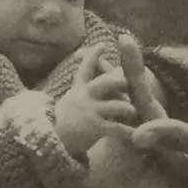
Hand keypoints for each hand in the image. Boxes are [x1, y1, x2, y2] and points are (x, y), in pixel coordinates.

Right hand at [54, 37, 138, 158]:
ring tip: (134, 112)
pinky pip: (117, 128)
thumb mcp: (71, 96)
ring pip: (117, 106)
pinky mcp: (94, 127)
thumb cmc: (66, 119)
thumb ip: (82, 80)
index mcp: (79, 88)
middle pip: (107, 83)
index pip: (86, 67)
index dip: (93, 55)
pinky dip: (129, 131)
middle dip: (122, 82)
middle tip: (132, 84)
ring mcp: (90, 111)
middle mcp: (85, 96)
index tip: (102, 45)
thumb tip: (81, 56)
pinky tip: (137, 134)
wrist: (51, 142)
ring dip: (129, 109)